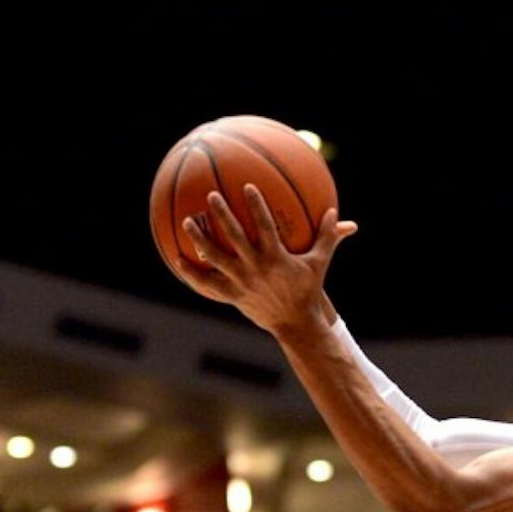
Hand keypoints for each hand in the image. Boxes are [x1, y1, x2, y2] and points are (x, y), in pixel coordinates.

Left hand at [180, 184, 357, 336]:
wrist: (295, 324)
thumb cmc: (307, 290)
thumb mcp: (319, 263)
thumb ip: (327, 236)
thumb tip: (336, 212)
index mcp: (276, 257)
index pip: (265, 226)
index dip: (257, 206)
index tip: (247, 186)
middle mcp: (256, 268)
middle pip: (235, 237)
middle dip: (223, 215)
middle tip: (211, 195)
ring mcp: (241, 282)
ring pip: (216, 258)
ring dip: (200, 239)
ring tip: (187, 221)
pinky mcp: (232, 295)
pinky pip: (207, 283)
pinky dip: (191, 272)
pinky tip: (176, 257)